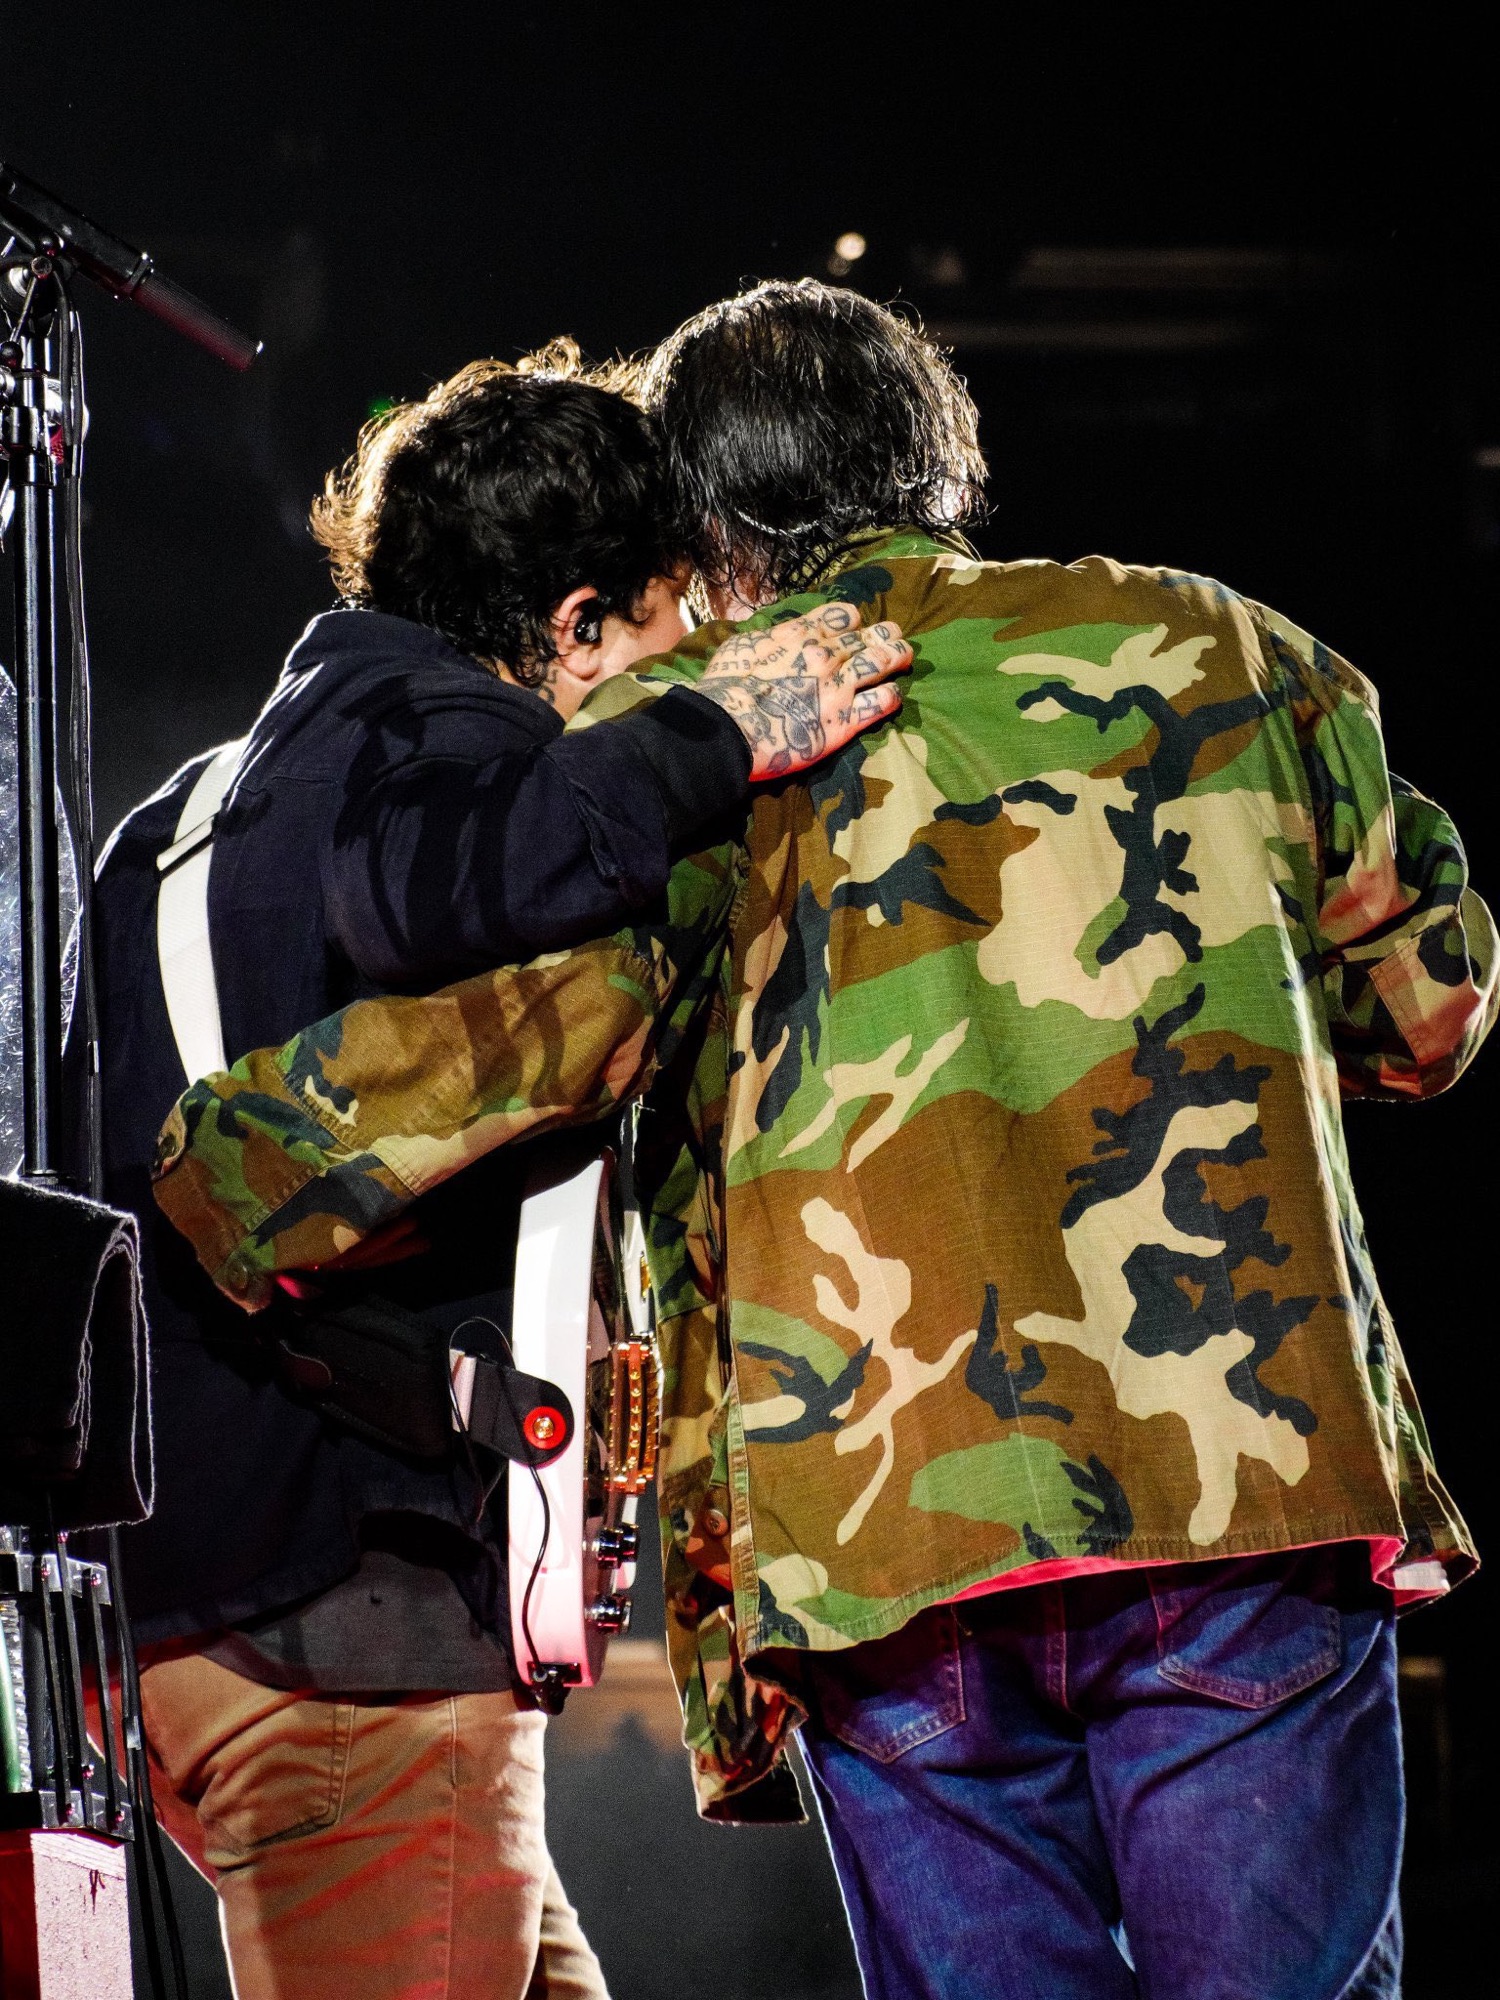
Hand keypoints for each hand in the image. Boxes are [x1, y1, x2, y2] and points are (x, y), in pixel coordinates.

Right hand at [688, 602, 911, 779]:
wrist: (728, 725)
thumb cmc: (725, 686)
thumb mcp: (741, 646)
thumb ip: (768, 638)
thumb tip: (774, 635)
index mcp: (801, 634)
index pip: (843, 615)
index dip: (853, 620)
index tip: (855, 626)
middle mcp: (826, 655)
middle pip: (867, 637)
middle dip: (883, 634)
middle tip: (894, 635)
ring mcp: (839, 687)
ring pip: (880, 663)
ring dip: (897, 656)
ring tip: (905, 655)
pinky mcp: (845, 721)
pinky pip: (880, 703)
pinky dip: (892, 695)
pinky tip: (895, 693)